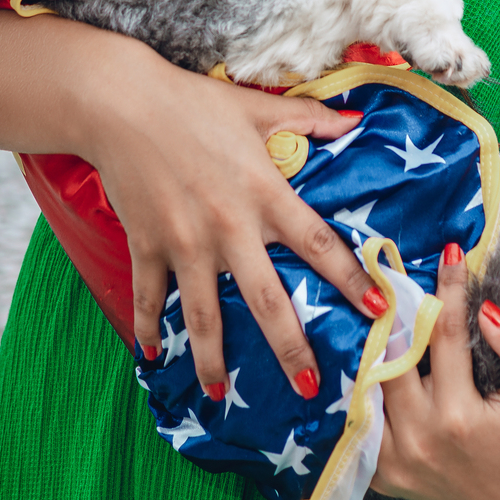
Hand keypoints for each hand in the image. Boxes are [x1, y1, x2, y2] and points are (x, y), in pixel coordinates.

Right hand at [0, 7, 386, 406]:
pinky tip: (150, 357)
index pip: (318, 244)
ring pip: (204, 315)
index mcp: (265, 193)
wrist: (122, 103)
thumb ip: (307, 120)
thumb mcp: (256, 107)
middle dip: (290, 349)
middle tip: (310, 390)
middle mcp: (229, 227)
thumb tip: (355, 120)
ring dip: (213, 361)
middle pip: (267, 300)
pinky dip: (147, 328)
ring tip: (219, 397)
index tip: (377, 311)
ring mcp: (185, 243)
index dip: (350, 279)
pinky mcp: (146, 246)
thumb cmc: (194, 102)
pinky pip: (149, 297)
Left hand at [372, 245, 499, 499]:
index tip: (452, 252)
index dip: (450, 288)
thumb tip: (486, 310)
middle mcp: (420, 438)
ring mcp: (396, 460)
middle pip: (394, 355)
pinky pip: (361, 421)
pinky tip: (371, 360)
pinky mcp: (384, 474)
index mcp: (459, 418)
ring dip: (377, 348)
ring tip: (380, 309)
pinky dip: (364, 390)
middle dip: (399, 312)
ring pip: (371, 385)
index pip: (445, 334)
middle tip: (398, 274)